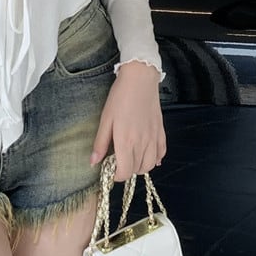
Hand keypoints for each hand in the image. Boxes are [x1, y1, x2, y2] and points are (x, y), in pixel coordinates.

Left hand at [91, 61, 165, 180]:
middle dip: (126, 171)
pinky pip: (162, 153)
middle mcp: (142, 143)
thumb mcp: (105, 119)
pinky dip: (156, 159)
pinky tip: (148, 154)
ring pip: (151, 165)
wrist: (140, 79)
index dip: (116, 176)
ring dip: (140, 167)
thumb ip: (100, 143)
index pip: (124, 172)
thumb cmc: (120, 97)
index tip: (110, 171)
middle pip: (136, 170)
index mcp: (126, 142)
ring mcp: (154, 138)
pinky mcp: (161, 131)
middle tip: (118, 162)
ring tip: (131, 158)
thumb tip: (93, 162)